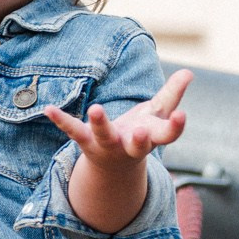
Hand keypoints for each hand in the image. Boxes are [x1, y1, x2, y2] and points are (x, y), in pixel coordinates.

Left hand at [46, 70, 191, 233]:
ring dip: (100, 124)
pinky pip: (73, 131)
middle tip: (139, 133)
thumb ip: (172, 94)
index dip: (176, 126)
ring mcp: (107, 145)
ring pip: (104, 137)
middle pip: (136, 146)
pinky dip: (61, 120)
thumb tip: (189, 72)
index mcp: (152, 138)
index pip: (168, 135)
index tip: (182, 115)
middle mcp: (130, 146)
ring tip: (95, 108)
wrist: (114, 166)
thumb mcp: (157, 115)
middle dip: (138, 141)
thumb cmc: (141, 133)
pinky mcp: (86, 141)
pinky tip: (49, 108)